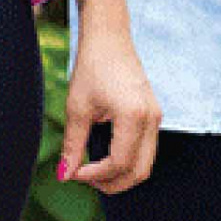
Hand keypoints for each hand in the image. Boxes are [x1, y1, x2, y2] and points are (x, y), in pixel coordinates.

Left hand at [58, 23, 160, 194]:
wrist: (109, 36)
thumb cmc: (92, 66)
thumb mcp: (77, 107)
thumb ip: (73, 145)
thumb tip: (64, 176)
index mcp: (133, 115)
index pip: (119, 163)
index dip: (96, 176)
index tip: (75, 173)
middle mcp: (151, 118)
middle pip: (139, 171)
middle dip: (112, 183)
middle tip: (85, 178)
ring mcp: (156, 115)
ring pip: (145, 163)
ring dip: (121, 174)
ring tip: (94, 170)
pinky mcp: (154, 113)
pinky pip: (146, 149)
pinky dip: (128, 160)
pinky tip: (106, 155)